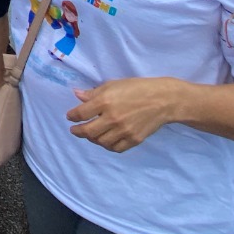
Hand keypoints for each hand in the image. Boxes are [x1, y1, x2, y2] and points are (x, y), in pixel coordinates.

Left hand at [66, 77, 183, 152]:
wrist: (163, 100)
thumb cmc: (137, 88)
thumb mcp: (113, 84)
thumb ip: (94, 93)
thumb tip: (76, 95)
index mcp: (105, 102)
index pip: (81, 113)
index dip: (73, 116)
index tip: (70, 117)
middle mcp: (112, 118)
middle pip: (88, 131)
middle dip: (78, 131)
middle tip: (74, 130)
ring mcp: (123, 131)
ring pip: (101, 142)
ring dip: (92, 139)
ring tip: (90, 134)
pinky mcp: (134, 140)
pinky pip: (115, 148)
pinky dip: (107, 146)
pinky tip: (105, 140)